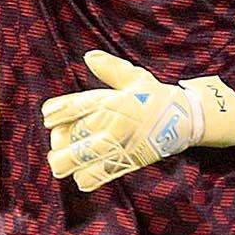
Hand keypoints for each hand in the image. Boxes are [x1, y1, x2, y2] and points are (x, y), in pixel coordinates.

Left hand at [41, 49, 234, 192]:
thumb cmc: (156, 97)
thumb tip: (89, 56)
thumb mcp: (134, 78)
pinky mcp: (127, 161)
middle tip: (56, 146)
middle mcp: (110, 122)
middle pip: (71, 136)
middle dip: (58, 143)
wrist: (185, 119)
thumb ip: (110, 68)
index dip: (55, 113)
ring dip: (66, 163)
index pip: (73, 107)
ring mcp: (118, 144)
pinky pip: (99, 174)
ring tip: (61, 165)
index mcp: (109, 101)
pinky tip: (81, 177)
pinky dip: (87, 178)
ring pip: (80, 158)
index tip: (48, 117)